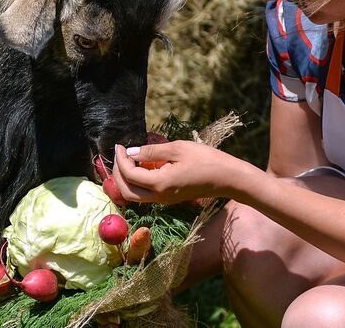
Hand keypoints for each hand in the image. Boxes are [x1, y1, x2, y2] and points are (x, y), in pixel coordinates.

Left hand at [112, 141, 254, 203]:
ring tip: (127, 158)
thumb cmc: (206, 159)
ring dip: (125, 179)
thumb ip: (151, 152)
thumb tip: (130, 152)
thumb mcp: (178, 149)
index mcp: (160, 184)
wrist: (227, 177)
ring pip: (134, 195)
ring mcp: (164, 200)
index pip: (129, 174)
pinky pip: (145, 193)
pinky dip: (137, 182)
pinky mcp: (169, 198)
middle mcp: (159, 196)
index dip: (120, 159)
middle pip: (126, 191)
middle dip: (117, 173)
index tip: (120, 145)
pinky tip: (141, 165)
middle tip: (118, 154)